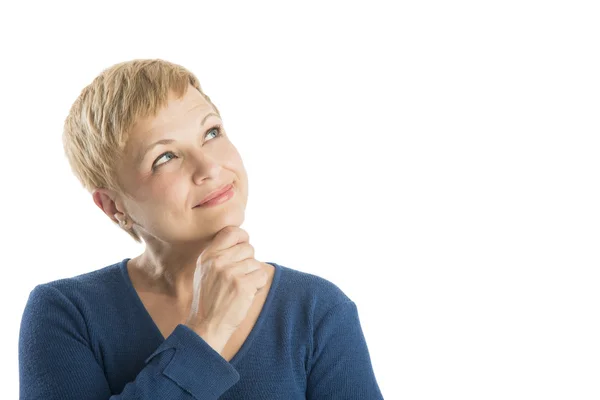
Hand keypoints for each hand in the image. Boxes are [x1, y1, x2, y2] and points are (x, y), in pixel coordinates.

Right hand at [185, 226, 268, 353]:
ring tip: (239, 289)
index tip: (244, 246)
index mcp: (208, 256)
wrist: (206, 326)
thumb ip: (219, 255)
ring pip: (256, 263)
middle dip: (249, 262)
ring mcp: (230, 273)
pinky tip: (246, 294)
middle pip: (248, 248)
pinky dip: (258, 285)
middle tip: (239, 277)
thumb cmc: (209, 300)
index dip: (242, 237)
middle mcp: (217, 261)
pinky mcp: (242, 285)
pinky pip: (262, 276)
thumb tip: (242, 240)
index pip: (231, 232)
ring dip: (253, 276)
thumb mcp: (205, 272)